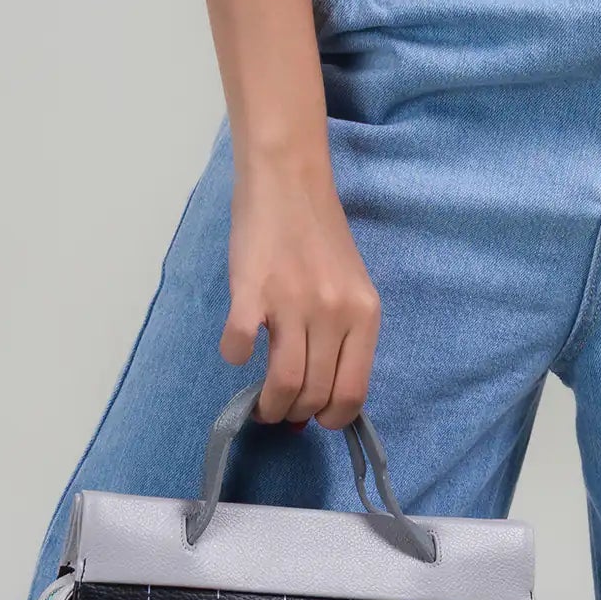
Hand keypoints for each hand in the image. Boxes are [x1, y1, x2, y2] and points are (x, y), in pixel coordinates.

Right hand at [222, 159, 380, 425]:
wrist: (289, 181)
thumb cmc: (319, 235)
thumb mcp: (349, 288)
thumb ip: (343, 337)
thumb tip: (321, 396)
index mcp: (365, 315)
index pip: (353, 393)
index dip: (331, 418)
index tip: (314, 418)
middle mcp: (334, 313)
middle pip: (315, 395)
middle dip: (295, 414)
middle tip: (280, 410)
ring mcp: (293, 302)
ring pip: (284, 384)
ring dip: (268, 404)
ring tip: (260, 402)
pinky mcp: (251, 290)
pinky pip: (239, 346)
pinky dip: (235, 356)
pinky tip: (238, 348)